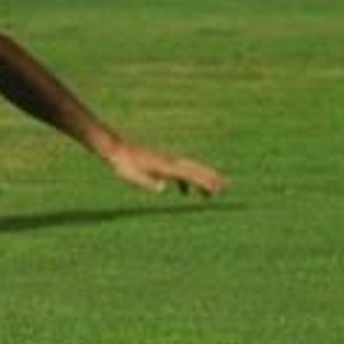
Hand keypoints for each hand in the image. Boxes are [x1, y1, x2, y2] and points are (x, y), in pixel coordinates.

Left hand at [105, 140, 226, 196]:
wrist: (116, 149)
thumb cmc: (123, 164)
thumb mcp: (134, 176)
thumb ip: (149, 182)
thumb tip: (164, 188)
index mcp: (166, 166)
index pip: (191, 175)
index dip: (206, 182)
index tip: (219, 188)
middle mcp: (169, 162)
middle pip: (195, 170)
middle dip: (211, 178)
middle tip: (227, 186)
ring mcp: (165, 162)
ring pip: (188, 171)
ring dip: (200, 181)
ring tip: (210, 194)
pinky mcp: (159, 163)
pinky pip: (177, 173)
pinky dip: (185, 182)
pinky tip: (184, 192)